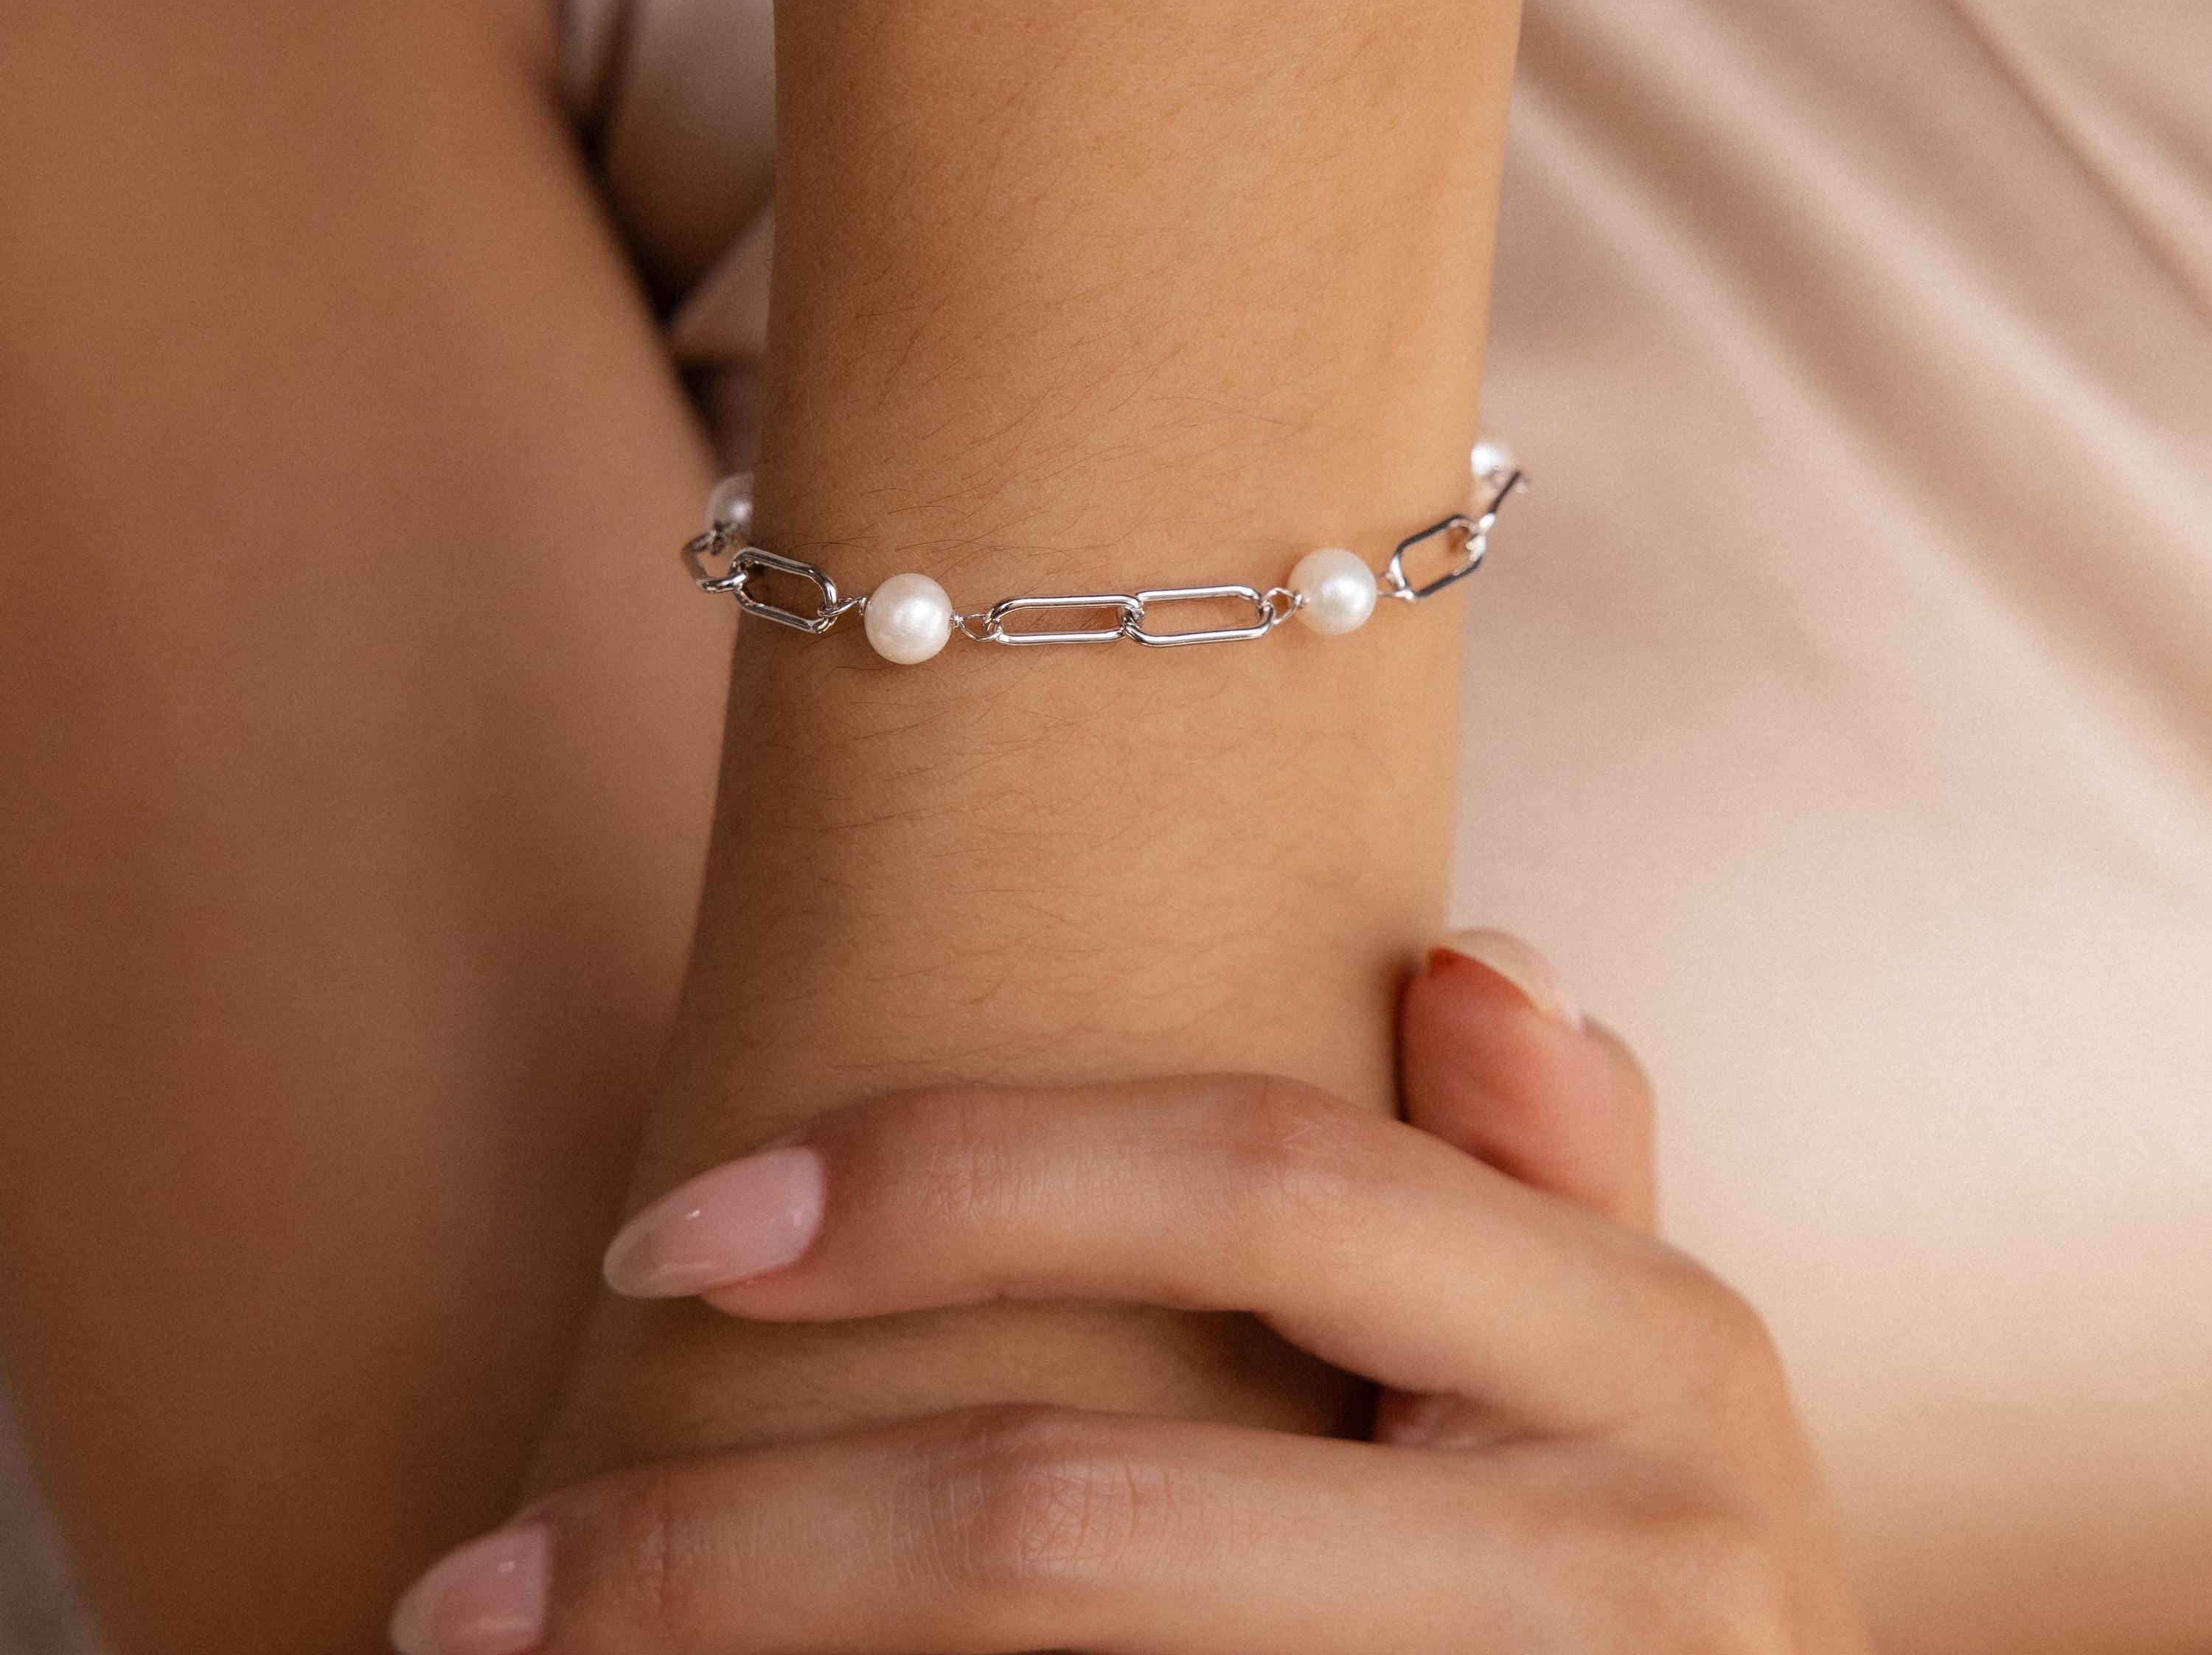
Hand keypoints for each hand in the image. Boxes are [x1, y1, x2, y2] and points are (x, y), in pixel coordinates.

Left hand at [392, 933, 1870, 1651]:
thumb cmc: (1666, 1588)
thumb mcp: (1654, 1358)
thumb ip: (1563, 1165)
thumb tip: (1467, 951)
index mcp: (1652, 1348)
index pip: (1250, 1182)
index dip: (947, 1179)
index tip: (670, 1227)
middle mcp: (1632, 1553)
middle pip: (1072, 1512)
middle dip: (734, 1549)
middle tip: (485, 1581)